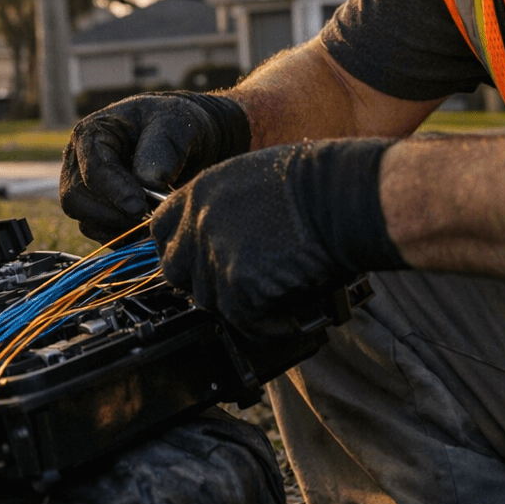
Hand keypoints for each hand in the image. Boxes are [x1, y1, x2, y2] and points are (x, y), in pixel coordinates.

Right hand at [60, 91, 249, 242]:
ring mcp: (85, 186)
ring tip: (151, 221)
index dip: (114, 190)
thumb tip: (148, 183)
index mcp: (92, 132)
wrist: (184, 141)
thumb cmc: (175, 125)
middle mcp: (80, 161)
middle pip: (76, 198)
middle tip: (149, 215)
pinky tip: (145, 229)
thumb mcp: (176, 124)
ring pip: (85, 218)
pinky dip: (121, 236)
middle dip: (114, 212)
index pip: (92, 168)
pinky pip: (97, 231)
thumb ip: (162, 149)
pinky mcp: (95, 208)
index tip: (140, 207)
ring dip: (119, 227)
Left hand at [150, 139, 407, 337]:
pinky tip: (289, 317)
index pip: (161, 230)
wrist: (343, 196)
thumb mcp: (250, 177)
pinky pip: (244, 321)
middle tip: (237, 288)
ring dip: (239, 307)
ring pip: (211, 302)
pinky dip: (267, 326)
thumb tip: (220, 235)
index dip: (180, 249)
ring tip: (273, 300)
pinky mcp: (240, 285)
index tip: (197, 261)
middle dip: (203, 283)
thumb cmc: (314, 182)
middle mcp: (198, 223)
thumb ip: (223, 206)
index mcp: (199, 192)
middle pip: (177, 272)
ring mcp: (216, 254)